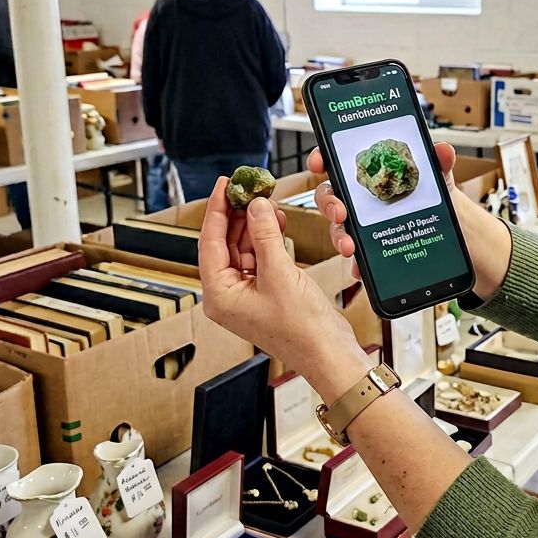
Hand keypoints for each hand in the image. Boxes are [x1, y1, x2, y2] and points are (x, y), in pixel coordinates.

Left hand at [199, 178, 365, 384]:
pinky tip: (275, 223)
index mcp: (219, 295)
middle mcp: (227, 295)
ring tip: (264, 201)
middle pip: (224, 244)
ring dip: (254, 226)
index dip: (216, 210)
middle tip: (246, 188)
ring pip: (243, 249)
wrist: (328, 353)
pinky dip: (267, 240)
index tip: (224, 184)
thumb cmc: (301, 328)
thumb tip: (255, 205)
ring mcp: (246, 295)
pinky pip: (259, 259)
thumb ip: (265, 235)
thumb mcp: (279, 273)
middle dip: (237, 215)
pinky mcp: (265, 293)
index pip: (210, 242)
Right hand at [308, 142, 459, 277]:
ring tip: (350, 247)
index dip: (321, 159)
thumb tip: (443, 150)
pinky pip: (358, 259)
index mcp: (369, 175)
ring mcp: (362, 226)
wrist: (451, 230)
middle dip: (328, 204)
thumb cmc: (433, 197)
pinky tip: (362, 269)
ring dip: (340, 237)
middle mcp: (359, 200)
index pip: (336, 163)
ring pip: (339, 230)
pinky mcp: (371, 250)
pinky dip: (358, 265)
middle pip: (329, 198)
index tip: (318, 162)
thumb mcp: (437, 177)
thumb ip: (438, 161)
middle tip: (340, 213)